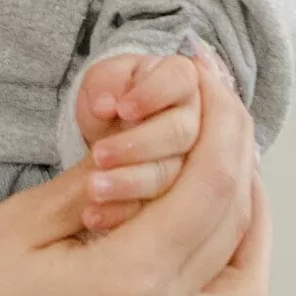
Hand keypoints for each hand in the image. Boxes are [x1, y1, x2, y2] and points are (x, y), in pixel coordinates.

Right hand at [0, 54, 265, 295]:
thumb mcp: (18, 221)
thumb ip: (95, 181)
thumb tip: (147, 137)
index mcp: (129, 283)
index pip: (211, 188)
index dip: (221, 122)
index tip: (208, 74)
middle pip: (234, 223)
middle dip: (235, 147)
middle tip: (216, 94)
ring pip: (238, 270)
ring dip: (245, 204)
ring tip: (220, 149)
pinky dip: (226, 253)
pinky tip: (199, 214)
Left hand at [77, 51, 203, 233]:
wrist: (111, 131)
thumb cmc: (110, 97)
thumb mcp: (101, 81)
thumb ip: (106, 83)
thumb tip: (107, 105)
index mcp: (184, 80)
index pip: (179, 79)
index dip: (151, 94)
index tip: (119, 109)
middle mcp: (201, 118)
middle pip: (181, 132)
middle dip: (139, 144)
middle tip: (98, 155)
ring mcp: (196, 160)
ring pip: (175, 174)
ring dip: (132, 184)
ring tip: (94, 189)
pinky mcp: (182, 198)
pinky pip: (162, 211)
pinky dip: (125, 214)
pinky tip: (97, 216)